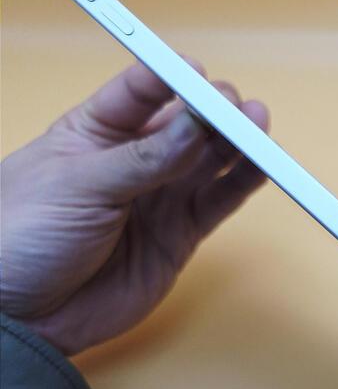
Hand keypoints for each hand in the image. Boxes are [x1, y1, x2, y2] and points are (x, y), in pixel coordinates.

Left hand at [0, 59, 269, 354]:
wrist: (24, 316)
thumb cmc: (24, 236)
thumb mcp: (79, 185)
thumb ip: (143, 160)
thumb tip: (195, 126)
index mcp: (95, 131)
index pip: (139, 92)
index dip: (169, 77)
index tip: (195, 72)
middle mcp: (134, 161)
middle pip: (186, 123)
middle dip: (212, 109)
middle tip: (233, 107)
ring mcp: (160, 198)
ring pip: (210, 160)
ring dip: (236, 141)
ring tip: (258, 122)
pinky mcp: (180, 234)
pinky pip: (220, 202)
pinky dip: (243, 183)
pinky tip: (262, 164)